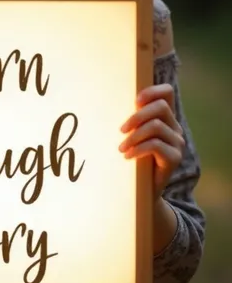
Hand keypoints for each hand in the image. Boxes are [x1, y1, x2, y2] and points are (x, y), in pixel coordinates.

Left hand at [119, 83, 184, 198]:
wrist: (141, 191)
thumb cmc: (132, 158)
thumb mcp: (131, 136)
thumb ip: (130, 120)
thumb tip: (106, 100)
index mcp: (165, 118)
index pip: (167, 93)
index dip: (152, 91)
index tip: (135, 101)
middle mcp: (174, 128)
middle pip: (160, 107)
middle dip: (137, 116)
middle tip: (120, 130)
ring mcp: (177, 143)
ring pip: (156, 126)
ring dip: (134, 136)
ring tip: (121, 148)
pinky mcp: (175, 158)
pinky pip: (155, 145)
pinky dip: (137, 149)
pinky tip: (127, 156)